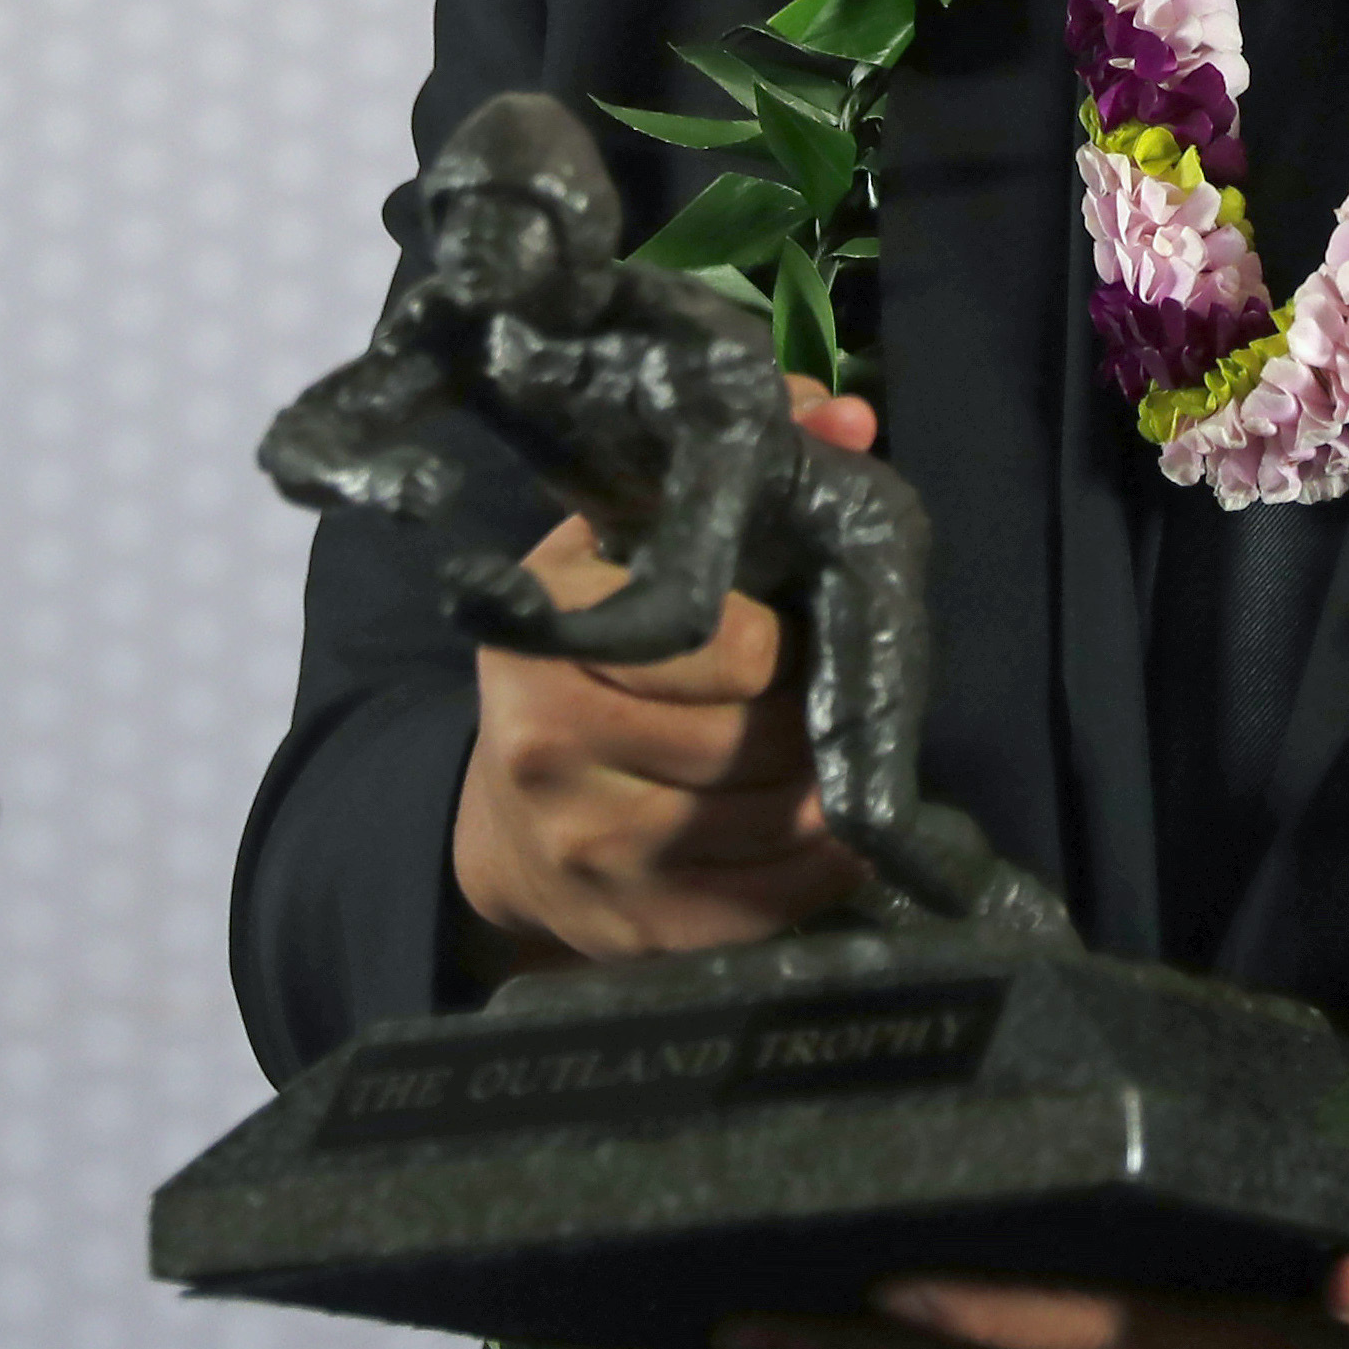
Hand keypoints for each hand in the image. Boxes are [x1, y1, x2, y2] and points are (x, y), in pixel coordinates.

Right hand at [447, 378, 881, 968]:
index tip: (789, 632)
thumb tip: (844, 421)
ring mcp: (583, 847)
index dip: (784, 641)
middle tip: (818, 701)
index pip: (727, 644)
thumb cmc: (587, 658)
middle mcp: (547, 745)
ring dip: (823, 794)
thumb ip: (737, 470)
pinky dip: (817, 871)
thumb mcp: (629, 544)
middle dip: (810, 719)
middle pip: (758, 741)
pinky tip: (826, 834)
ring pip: (774, 824)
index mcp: (550, 637)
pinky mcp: (624, 928)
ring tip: (821, 759)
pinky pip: (765, 906)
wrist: (504, 818)